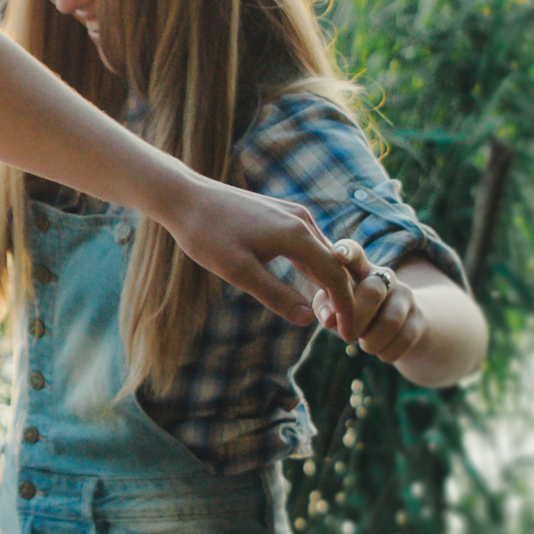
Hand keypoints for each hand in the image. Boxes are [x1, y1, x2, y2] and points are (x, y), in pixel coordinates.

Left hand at [162, 176, 362, 336]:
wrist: (186, 198)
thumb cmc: (208, 235)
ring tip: (328, 315)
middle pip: (336, 265)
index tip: (347, 335)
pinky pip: (310, 245)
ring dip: (330, 284)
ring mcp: (294, 214)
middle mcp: (303, 221)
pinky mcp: (283, 214)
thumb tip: (309, 319)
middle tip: (340, 332)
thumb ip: (276, 295)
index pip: (336, 277)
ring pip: (325, 255)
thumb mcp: (239, 272)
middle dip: (342, 299)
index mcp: (297, 235)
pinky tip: (311, 286)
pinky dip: (316, 268)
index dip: (346, 309)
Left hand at [312, 241, 427, 363]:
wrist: (401, 326)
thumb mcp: (338, 306)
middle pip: (372, 292)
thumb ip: (327, 307)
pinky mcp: (419, 318)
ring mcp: (405, 296)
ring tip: (366, 344)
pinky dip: (386, 353)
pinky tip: (382, 350)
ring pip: (390, 322)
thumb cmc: (357, 313)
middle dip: (356, 319)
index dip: (347, 251)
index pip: (354, 252)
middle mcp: (385, 277)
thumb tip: (329, 321)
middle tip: (347, 337)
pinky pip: (403, 340)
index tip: (338, 254)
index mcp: (360, 268)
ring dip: (372, 342)